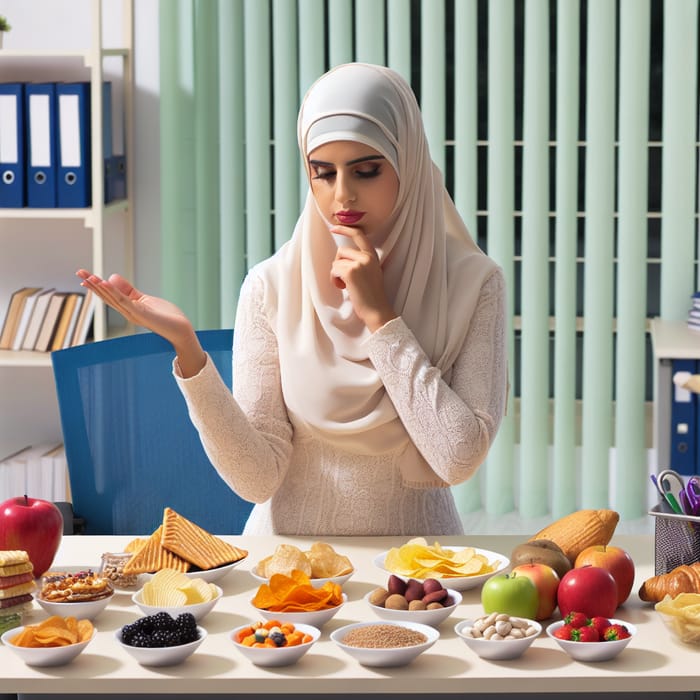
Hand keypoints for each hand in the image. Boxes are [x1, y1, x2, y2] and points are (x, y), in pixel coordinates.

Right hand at [76, 269, 205, 376]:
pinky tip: (105, 283)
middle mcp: (128, 312)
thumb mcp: (144, 299)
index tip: (84, 276)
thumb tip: (111, 277)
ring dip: (100, 287)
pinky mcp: (141, 313)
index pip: (109, 295)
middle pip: (106, 296)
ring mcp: (133, 313)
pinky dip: (114, 292)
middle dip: (93, 285)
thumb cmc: (165, 315)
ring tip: (88, 277)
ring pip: (113, 298)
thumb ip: (128, 290)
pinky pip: (125, 301)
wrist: (180, 328)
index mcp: (128, 308)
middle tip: (78, 272)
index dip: (96, 286)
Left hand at [329, 227, 396, 331]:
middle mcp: (367, 257)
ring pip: (336, 262)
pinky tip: (344, 288)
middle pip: (341, 251)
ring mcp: (359, 263)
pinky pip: (334, 270)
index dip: (345, 229)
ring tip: (346, 285)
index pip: (359, 235)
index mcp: (373, 256)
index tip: (334, 228)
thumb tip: (342, 255)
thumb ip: (361, 261)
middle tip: (346, 279)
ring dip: (336, 274)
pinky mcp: (350, 272)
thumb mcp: (371, 273)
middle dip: (338, 264)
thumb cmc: (371, 296)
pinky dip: (335, 280)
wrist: (376, 310)